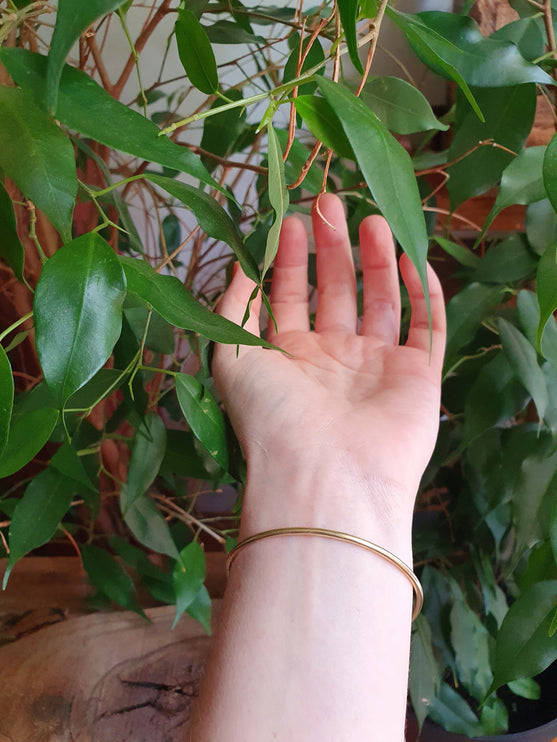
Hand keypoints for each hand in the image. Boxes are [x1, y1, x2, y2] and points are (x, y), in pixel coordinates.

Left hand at [213, 194, 445, 542]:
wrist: (325, 474)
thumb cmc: (272, 414)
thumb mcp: (232, 354)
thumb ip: (235, 305)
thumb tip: (240, 262)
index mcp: (288, 358)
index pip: (289, 296)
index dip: (287, 258)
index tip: (288, 219)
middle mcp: (332, 362)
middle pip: (336, 292)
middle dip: (332, 247)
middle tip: (330, 202)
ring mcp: (376, 369)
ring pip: (382, 302)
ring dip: (377, 260)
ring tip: (370, 218)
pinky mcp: (418, 377)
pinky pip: (427, 327)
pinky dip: (426, 293)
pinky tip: (414, 257)